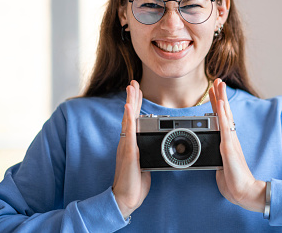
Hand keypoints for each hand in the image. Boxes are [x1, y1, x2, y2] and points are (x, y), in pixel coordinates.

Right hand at [112, 80, 150, 217]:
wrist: (125, 198)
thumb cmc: (134, 183)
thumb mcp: (144, 164)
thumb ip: (147, 153)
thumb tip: (155, 149)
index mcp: (132, 144)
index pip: (133, 120)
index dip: (134, 105)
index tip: (136, 91)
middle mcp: (127, 142)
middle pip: (129, 115)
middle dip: (132, 98)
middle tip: (133, 82)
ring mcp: (127, 145)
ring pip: (128, 119)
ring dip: (130, 102)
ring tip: (131, 88)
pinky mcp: (128, 151)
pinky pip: (128, 132)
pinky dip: (128, 119)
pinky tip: (127, 108)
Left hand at [209, 79, 265, 212]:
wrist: (244, 191)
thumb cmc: (233, 181)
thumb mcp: (222, 165)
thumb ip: (217, 157)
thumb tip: (212, 156)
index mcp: (227, 141)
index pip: (222, 118)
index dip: (219, 104)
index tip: (216, 92)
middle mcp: (229, 137)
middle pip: (224, 112)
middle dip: (220, 95)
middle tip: (217, 80)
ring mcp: (230, 140)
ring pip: (225, 114)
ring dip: (221, 98)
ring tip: (219, 84)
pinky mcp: (229, 146)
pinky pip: (224, 127)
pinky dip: (223, 114)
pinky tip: (222, 103)